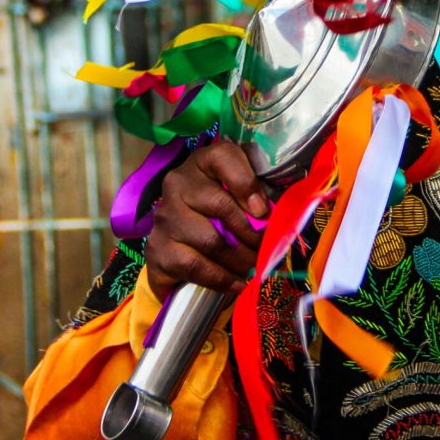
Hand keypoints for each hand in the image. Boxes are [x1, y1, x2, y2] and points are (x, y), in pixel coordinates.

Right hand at [141, 138, 269, 301]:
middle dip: (251, 231)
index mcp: (202, 163)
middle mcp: (178, 184)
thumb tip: (281, 213)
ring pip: (210, 240)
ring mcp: (165, 217)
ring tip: (256, 266)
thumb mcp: (237, 195)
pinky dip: (222, 278)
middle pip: (219, 204)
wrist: (176, 249)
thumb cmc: (217, 215)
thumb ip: (257, 195)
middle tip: (267, 247)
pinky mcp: (158, 249)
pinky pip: (196, 266)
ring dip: (240, 259)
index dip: (246, 182)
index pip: (223, 157)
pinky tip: (238, 283)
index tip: (263, 210)